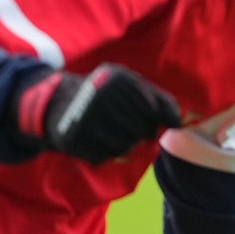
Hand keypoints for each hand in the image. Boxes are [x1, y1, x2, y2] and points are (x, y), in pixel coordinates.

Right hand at [23, 63, 181, 162]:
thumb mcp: (131, 85)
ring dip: (125, 144)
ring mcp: (86, 116)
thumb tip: (179, 122)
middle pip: (142, 130)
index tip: (158, 123)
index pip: (155, 110)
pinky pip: (106, 155)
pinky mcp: (73, 136)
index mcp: (119, 79)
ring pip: (127, 145)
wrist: (55, 101)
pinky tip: (98, 138)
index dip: (161, 121)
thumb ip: (159, 100)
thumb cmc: (104, 93)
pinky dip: (107, 152)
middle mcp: (102, 95)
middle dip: (141, 133)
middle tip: (127, 126)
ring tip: (111, 130)